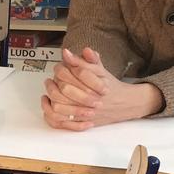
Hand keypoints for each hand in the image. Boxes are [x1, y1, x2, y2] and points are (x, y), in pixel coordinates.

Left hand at [41, 47, 162, 130]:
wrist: (124, 104)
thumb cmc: (109, 86)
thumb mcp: (101, 70)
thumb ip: (89, 60)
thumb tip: (76, 51)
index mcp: (98, 83)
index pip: (79, 72)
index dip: (68, 64)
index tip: (64, 59)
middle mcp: (92, 99)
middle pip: (66, 88)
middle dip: (58, 79)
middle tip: (54, 72)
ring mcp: (86, 112)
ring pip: (60, 106)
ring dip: (51, 94)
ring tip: (50, 85)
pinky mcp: (82, 122)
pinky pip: (60, 121)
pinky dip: (50, 111)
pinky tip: (48, 101)